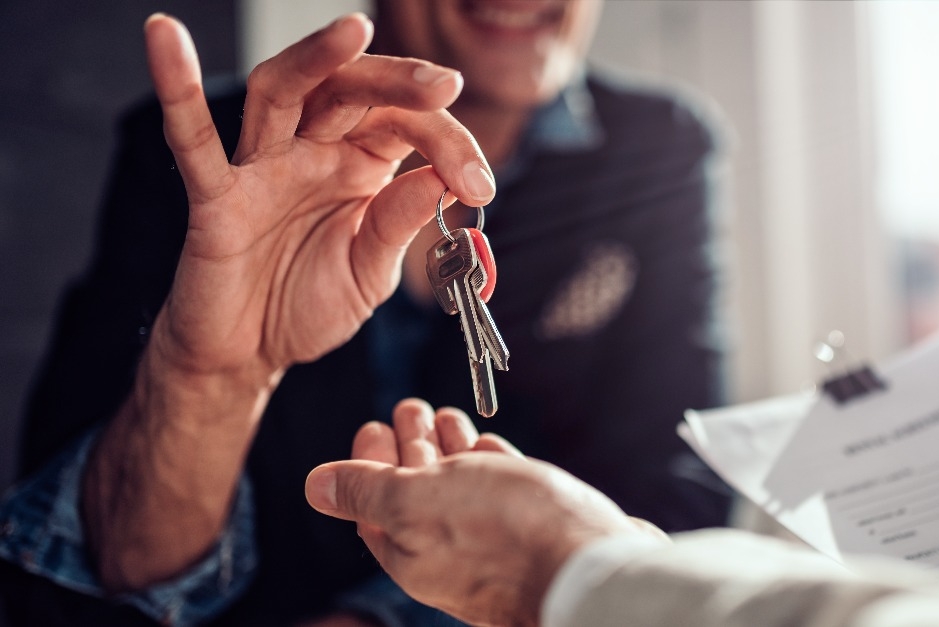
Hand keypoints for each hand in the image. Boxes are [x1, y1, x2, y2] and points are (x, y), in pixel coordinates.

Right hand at [82, 14, 494, 591]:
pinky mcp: (216, 196)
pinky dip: (176, 88)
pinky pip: (193, 139)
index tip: (480, 186)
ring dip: (318, 58)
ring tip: (354, 30)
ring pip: (283, 90)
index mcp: (361, 167)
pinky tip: (163, 35)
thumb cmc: (307, 305)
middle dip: (401, 83)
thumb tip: (440, 179)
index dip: (450, 145)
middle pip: (352, 91)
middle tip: (444, 84)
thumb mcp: (370, 273)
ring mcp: (262, 167)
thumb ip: (398, 225)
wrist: (249, 356)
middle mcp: (313, 153)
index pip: (408, 128)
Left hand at [306, 433, 663, 625]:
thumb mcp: (417, 502)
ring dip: (450, 449)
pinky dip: (489, 465)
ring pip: (462, 489)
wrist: (591, 567)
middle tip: (408, 405)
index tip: (372, 423)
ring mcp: (494, 542)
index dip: (367, 462)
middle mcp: (448, 552)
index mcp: (410, 552)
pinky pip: (502, 493)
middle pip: (417, 493)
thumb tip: (315, 486)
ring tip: (446, 415)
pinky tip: (488, 445)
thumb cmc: (503, 534)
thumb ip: (368, 491)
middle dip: (411, 445)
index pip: (373, 504)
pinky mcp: (535, 529)